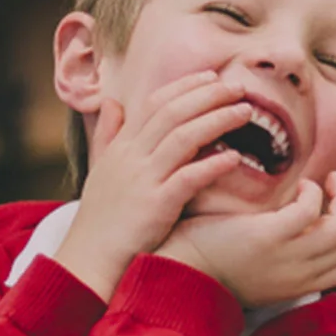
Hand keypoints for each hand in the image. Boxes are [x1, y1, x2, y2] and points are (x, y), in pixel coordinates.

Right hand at [52, 72, 251, 300]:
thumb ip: (108, 134)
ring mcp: (143, 180)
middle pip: (173, 112)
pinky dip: (212, 164)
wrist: (90, 258)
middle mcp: (131, 157)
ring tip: (246, 112)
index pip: (155, 103)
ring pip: (183, 137)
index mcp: (121, 146)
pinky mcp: (156, 206)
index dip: (185, 86)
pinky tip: (235, 157)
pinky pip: (188, 178)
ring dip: (217, 120)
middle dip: (209, 95)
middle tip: (238, 87)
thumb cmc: (101, 218)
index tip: (213, 77)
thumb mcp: (100, 170)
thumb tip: (112, 101)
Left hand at [157, 171, 335, 308]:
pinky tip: (301, 185)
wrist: (179, 271)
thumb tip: (307, 227)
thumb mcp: (261, 270)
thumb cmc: (214, 263)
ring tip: (329, 181)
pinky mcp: (270, 237)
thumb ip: (287, 257)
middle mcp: (299, 276)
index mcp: (299, 286)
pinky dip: (314, 192)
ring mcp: (287, 259)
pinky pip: (311, 209)